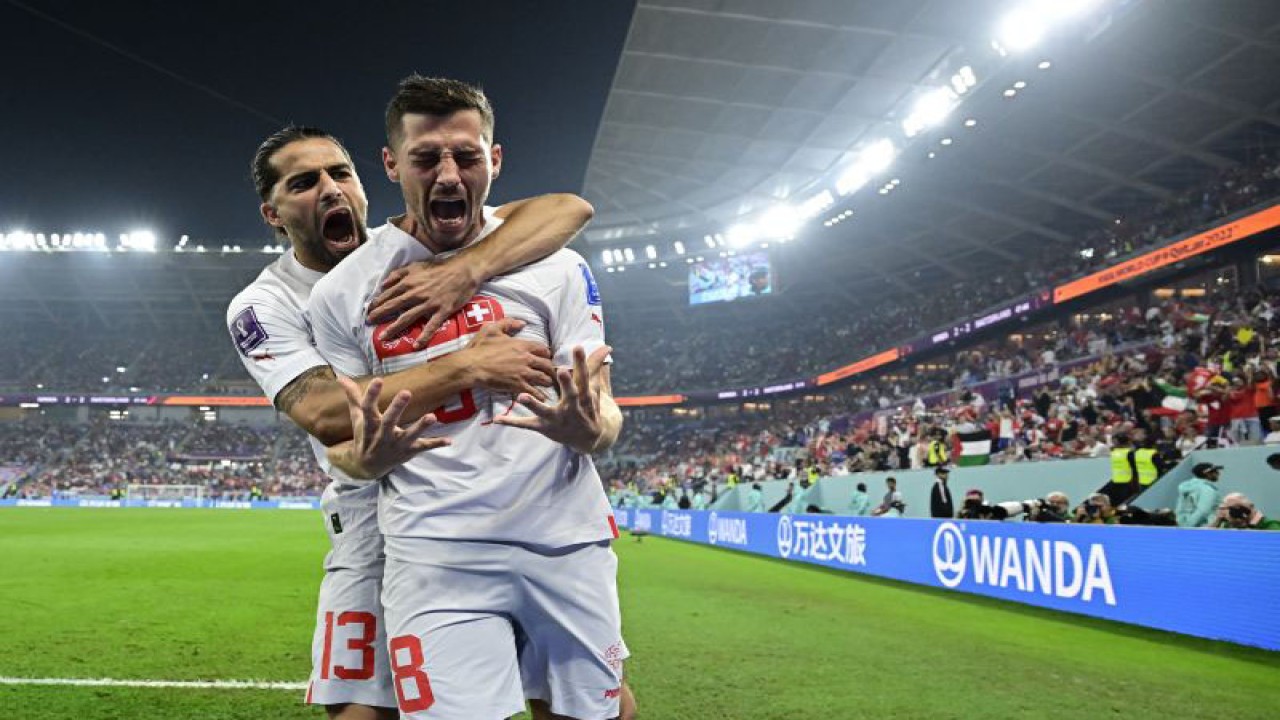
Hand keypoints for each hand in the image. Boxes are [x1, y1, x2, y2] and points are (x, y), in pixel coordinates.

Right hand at [326, 376, 450, 479]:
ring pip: (410, 435)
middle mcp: (383, 436)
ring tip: (433, 416)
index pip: (368, 408)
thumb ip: (354, 397)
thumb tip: (341, 377)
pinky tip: (450, 441)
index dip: (371, 395)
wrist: (367, 467)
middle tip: (406, 392)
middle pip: (389, 421)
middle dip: (397, 408)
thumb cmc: (365, 436)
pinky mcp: (409, 452)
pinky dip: (436, 444)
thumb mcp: (358, 418)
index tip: (378, 379)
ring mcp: (397, 445)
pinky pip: (424, 448)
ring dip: (421, 427)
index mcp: (369, 425)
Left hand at [367, 257, 481, 345]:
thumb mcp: (416, 265)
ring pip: (407, 317)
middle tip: (369, 323)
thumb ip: (398, 274)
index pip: (389, 294)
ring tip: (383, 337)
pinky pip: (431, 326)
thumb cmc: (439, 267)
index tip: (369, 310)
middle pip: (394, 306)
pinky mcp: (442, 311)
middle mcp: (416, 294)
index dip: (377, 303)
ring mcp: (429, 304)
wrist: (463, 271)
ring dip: (394, 328)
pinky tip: (416, 346)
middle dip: (379, 315)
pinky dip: (424, 336)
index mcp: (409, 282)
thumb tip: (383, 284)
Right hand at [463, 318, 555, 401]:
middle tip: (552, 373)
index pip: (543, 348)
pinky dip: (540, 395)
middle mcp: (526, 358)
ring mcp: (523, 373)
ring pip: (543, 378)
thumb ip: (508, 323)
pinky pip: (534, 391)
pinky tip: (543, 398)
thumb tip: (522, 323)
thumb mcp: (492, 329)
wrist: (471, 366)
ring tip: (549, 384)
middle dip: (550, 369)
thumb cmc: (480, 347)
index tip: (547, 357)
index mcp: (522, 345)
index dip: (546, 353)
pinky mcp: (518, 385)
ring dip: (547, 381)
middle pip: (547, 364)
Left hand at [493, 345, 611, 452]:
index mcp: (584, 396)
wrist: (589, 440)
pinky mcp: (544, 428)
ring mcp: (557, 419)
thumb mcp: (594, 389)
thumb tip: (606, 346)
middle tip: (561, 371)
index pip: (584, 376)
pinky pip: (527, 425)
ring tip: (522, 396)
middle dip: (567, 384)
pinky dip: (512, 422)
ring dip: (534, 405)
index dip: (581, 362)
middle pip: (571, 394)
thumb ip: (595, 367)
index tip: (578, 347)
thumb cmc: (589, 408)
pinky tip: (498, 418)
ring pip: (545, 411)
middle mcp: (572, 408)